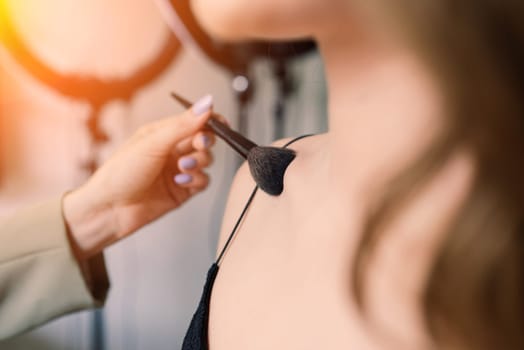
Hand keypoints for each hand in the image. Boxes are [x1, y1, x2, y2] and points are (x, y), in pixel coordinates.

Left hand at [63, 95, 217, 259]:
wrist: (109, 210)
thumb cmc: (120, 174)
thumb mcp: (152, 143)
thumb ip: (183, 125)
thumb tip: (206, 103)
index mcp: (162, 133)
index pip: (194, 121)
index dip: (210, 121)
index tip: (221, 123)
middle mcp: (171, 151)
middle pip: (203, 140)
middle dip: (204, 142)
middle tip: (199, 144)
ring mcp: (178, 171)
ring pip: (205, 160)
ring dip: (198, 162)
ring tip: (182, 168)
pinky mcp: (183, 191)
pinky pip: (203, 181)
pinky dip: (196, 180)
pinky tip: (181, 182)